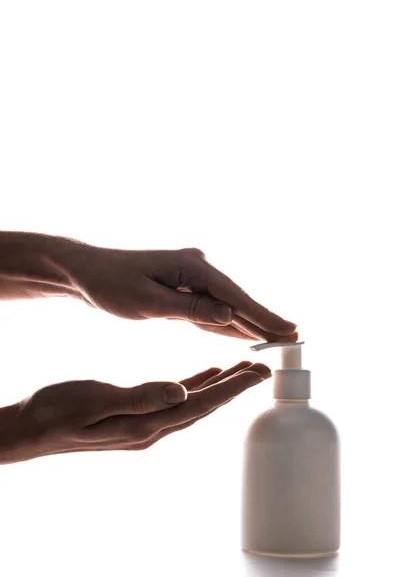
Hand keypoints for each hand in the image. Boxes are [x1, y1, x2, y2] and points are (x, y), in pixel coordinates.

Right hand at [14, 361, 270, 460]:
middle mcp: (152, 428)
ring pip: (194, 401)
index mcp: (145, 424)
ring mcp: (146, 424)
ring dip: (220, 385)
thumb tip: (182, 391)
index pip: (199, 404)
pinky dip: (196, 385)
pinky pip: (175, 399)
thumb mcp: (94, 401)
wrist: (33, 428)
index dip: (231, 389)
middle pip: (204, 405)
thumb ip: (139, 398)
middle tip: (263, 367)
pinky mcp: (138, 415)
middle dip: (235, 386)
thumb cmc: (58, 412)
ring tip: (243, 368)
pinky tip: (206, 374)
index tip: (258, 373)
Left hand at [66, 246, 297, 341]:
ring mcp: (191, 279)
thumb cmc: (111, 284)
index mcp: (192, 267)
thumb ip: (190, 308)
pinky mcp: (182, 290)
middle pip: (237, 300)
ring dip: (249, 323)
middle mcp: (197, 269)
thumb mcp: (147, 301)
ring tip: (277, 338)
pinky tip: (243, 333)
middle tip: (294, 339)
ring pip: (226, 306)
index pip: (234, 297)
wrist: (86, 272)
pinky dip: (227, 323)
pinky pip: (210, 310)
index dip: (263, 316)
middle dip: (264, 320)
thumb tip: (230, 315)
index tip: (288, 331)